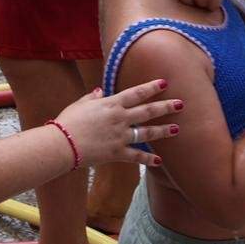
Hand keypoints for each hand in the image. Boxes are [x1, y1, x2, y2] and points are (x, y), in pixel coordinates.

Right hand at [54, 78, 182, 166]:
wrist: (62, 144)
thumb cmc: (68, 122)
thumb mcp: (80, 104)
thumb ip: (92, 97)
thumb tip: (99, 91)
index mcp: (111, 104)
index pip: (136, 93)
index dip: (151, 87)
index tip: (165, 82)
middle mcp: (120, 118)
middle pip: (148, 111)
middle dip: (166, 107)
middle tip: (181, 104)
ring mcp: (120, 136)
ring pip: (147, 132)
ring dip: (163, 131)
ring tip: (177, 129)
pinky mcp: (117, 153)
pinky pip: (136, 156)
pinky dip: (148, 159)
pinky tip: (159, 161)